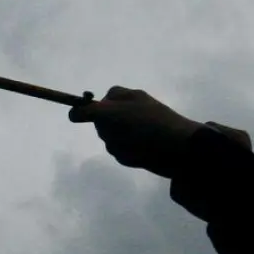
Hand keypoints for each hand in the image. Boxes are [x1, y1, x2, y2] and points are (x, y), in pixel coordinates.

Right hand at [68, 86, 203, 177]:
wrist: (181, 149)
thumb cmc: (147, 125)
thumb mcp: (114, 113)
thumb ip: (90, 111)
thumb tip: (72, 112)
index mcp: (128, 97)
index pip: (102, 100)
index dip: (96, 110)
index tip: (89, 118)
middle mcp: (131, 112)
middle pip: (103, 123)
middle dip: (108, 132)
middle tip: (122, 133)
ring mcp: (137, 131)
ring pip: (112, 140)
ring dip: (119, 146)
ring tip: (135, 147)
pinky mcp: (142, 148)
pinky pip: (124, 152)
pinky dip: (129, 156)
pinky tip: (141, 156)